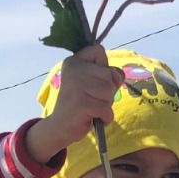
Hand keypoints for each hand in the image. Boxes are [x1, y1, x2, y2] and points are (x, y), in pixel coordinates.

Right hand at [25, 45, 124, 163]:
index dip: (103, 67)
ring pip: (109, 91)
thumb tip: (118, 76)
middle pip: (109, 74)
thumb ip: (109, 74)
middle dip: (107, 91)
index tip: (92, 80)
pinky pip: (106, 108)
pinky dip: (105, 117)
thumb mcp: (95, 83)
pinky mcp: (81, 103)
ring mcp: (76, 86)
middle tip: (92, 99)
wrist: (60, 127)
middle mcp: (73, 70)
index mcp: (74, 61)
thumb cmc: (81, 103)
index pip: (98, 50)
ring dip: (106, 104)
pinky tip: (94, 118)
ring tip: (92, 108)